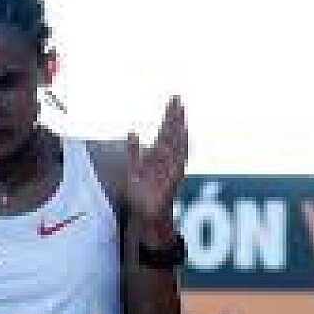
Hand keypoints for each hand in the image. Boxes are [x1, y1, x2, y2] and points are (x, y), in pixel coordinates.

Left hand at [125, 95, 187, 224]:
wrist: (144, 215)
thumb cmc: (140, 195)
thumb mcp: (133, 170)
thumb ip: (134, 152)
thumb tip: (132, 132)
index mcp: (157, 156)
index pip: (165, 131)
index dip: (170, 116)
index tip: (174, 101)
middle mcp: (166, 160)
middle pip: (172, 134)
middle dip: (174, 117)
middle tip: (177, 98)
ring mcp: (169, 168)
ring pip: (176, 144)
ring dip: (178, 128)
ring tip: (180, 113)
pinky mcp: (171, 178)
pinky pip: (178, 161)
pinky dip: (180, 149)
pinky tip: (181, 137)